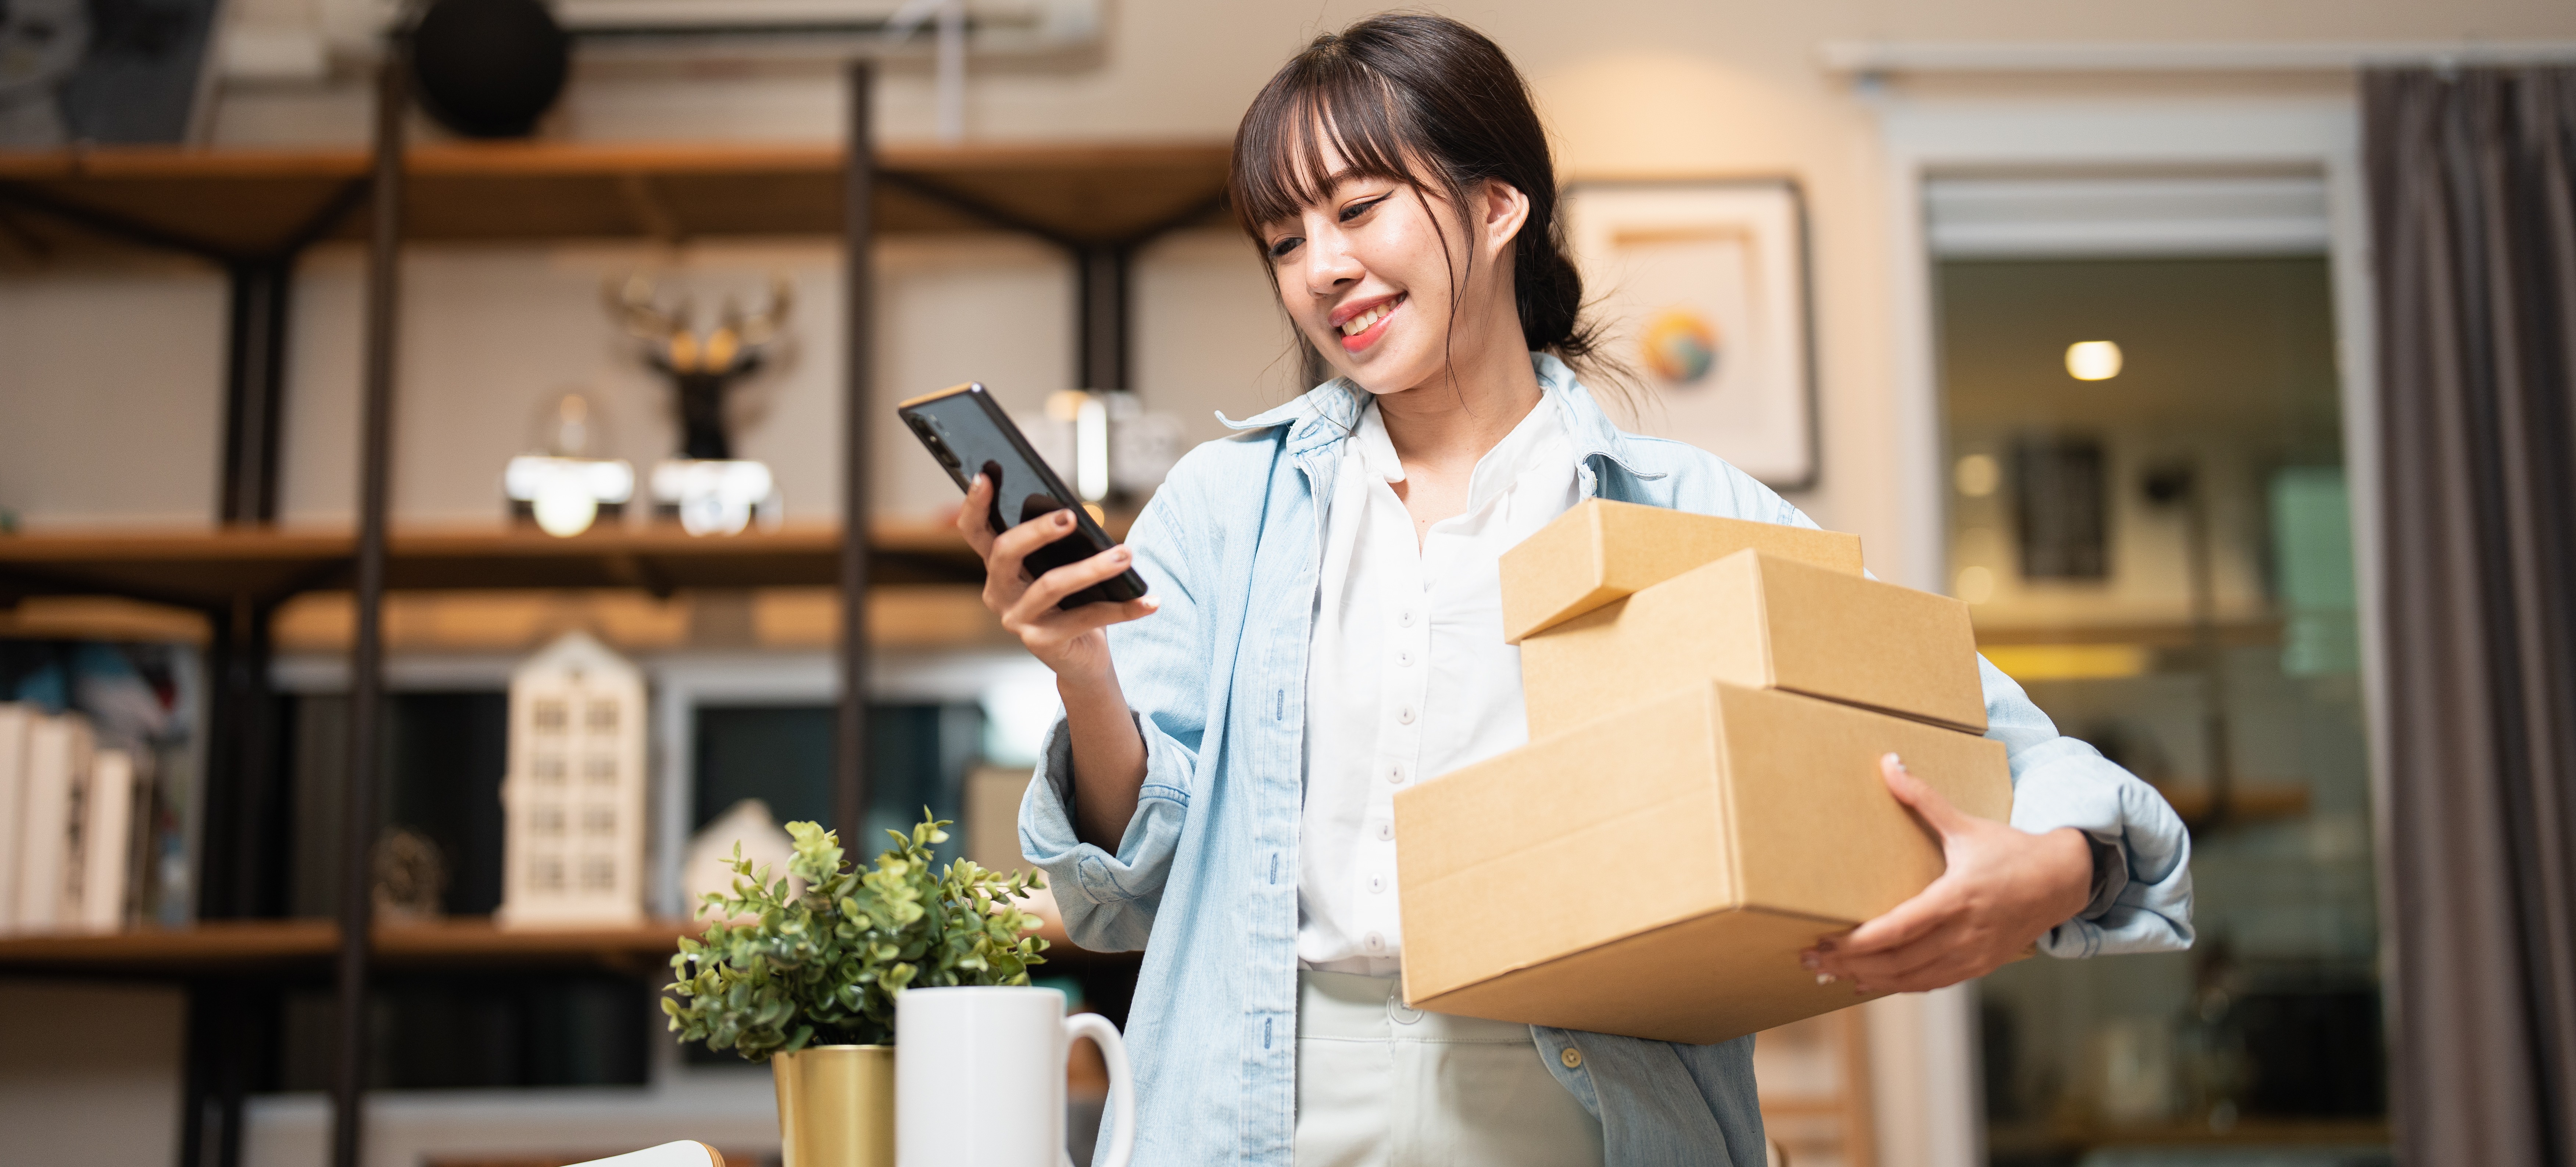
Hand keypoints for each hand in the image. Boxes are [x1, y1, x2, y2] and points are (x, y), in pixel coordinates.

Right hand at [956, 473, 1158, 679]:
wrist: (1081, 658)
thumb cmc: (1071, 603)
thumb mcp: (1060, 567)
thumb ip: (1059, 544)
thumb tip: (1078, 517)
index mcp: (999, 567)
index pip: (975, 531)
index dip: (974, 504)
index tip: (984, 475)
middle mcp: (999, 592)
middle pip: (1005, 553)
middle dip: (1036, 530)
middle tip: (1070, 516)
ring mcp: (1017, 619)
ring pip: (1051, 585)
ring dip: (1093, 567)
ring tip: (1125, 554)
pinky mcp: (1042, 642)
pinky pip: (1086, 618)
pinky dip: (1123, 608)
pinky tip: (1149, 601)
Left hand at [1802, 753, 2094, 994]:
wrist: (2061, 882)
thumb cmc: (2010, 850)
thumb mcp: (1966, 824)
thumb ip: (1924, 798)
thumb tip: (1889, 762)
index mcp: (1956, 897)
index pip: (1898, 929)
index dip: (1859, 943)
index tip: (1825, 942)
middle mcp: (1963, 933)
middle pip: (1896, 960)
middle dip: (1849, 963)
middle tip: (1810, 960)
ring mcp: (1972, 955)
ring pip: (1910, 978)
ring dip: (1868, 980)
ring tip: (1830, 974)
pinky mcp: (1978, 967)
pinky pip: (1930, 984)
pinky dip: (1897, 986)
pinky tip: (1869, 983)